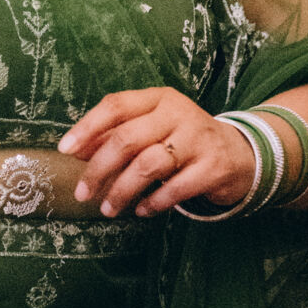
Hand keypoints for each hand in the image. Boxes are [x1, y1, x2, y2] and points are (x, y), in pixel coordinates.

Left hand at [58, 87, 255, 217]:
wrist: (240, 153)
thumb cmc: (183, 140)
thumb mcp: (152, 129)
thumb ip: (117, 136)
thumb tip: (77, 152)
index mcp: (158, 98)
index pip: (116, 105)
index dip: (87, 127)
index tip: (66, 150)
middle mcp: (178, 113)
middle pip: (126, 139)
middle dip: (98, 169)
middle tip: (83, 193)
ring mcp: (198, 139)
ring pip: (148, 165)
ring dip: (122, 191)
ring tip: (108, 209)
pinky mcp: (213, 166)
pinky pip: (175, 188)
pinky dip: (153, 203)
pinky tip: (141, 210)